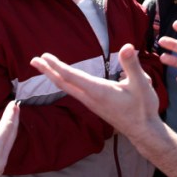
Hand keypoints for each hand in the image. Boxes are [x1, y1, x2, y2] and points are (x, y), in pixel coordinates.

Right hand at [0, 99, 19, 176]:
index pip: (6, 126)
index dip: (10, 113)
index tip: (13, 102)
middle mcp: (1, 158)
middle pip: (12, 134)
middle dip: (14, 119)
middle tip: (16, 106)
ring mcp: (0, 167)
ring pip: (10, 143)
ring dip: (12, 129)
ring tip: (12, 117)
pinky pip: (6, 151)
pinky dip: (8, 140)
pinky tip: (5, 135)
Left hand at [31, 44, 161, 141]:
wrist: (142, 130)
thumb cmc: (143, 108)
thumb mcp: (142, 84)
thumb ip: (132, 65)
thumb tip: (126, 46)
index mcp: (99, 91)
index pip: (73, 76)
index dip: (57, 65)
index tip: (44, 56)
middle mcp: (91, 98)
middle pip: (63, 83)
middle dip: (48, 71)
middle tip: (33, 60)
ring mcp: (91, 103)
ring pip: (67, 87)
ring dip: (54, 76)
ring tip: (43, 66)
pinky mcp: (94, 104)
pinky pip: (73, 91)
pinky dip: (64, 81)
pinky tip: (62, 77)